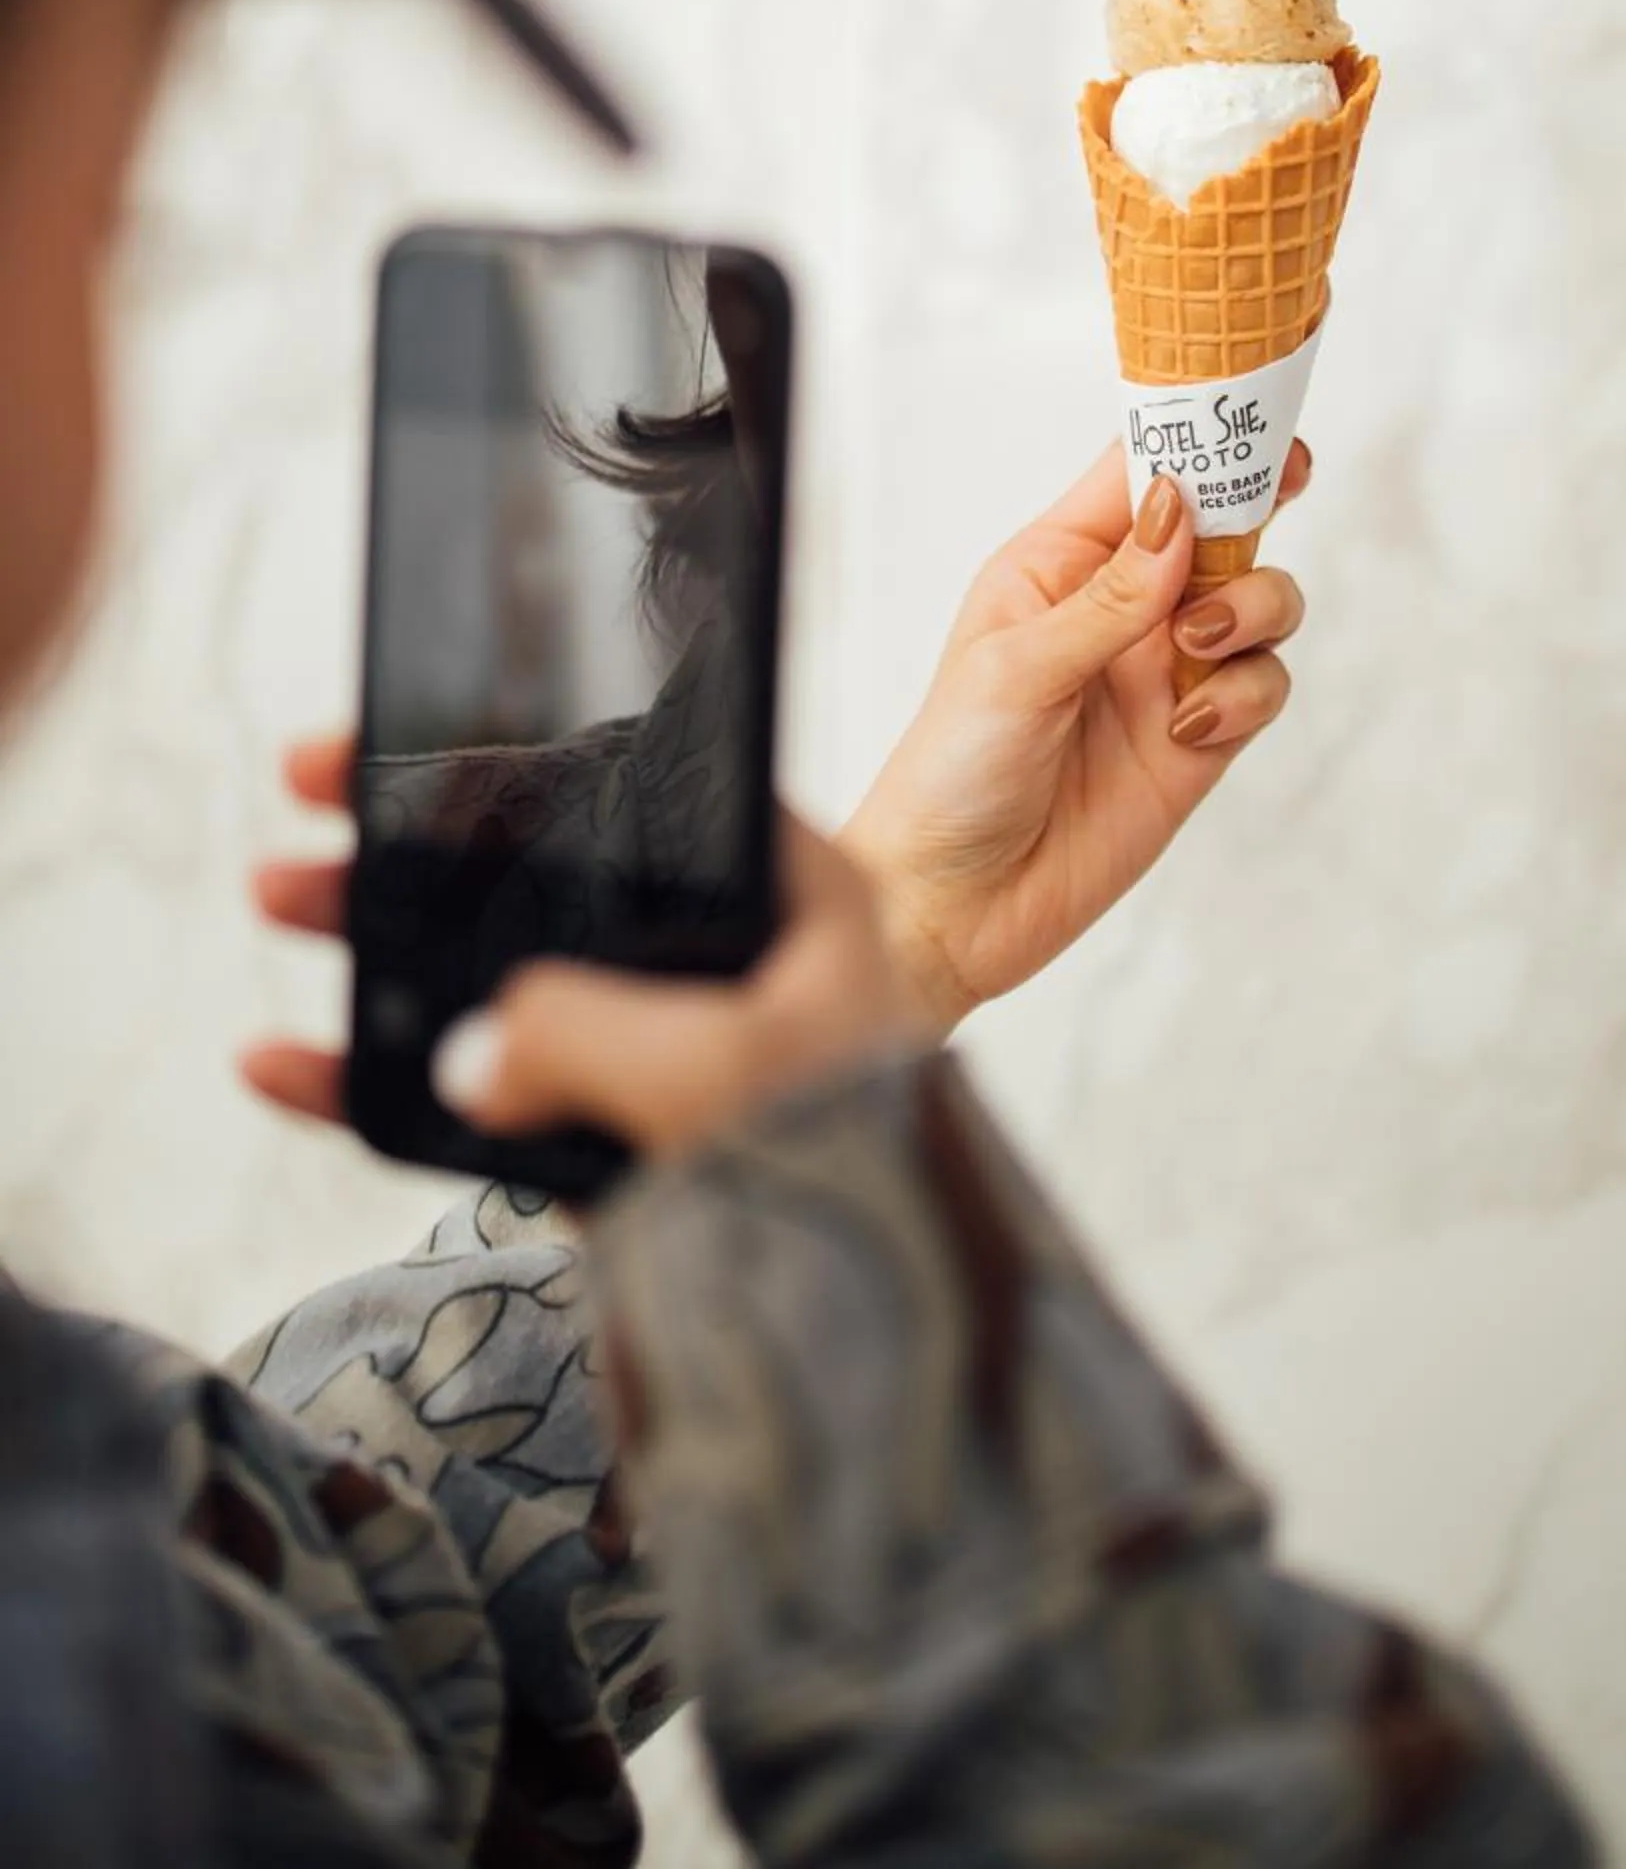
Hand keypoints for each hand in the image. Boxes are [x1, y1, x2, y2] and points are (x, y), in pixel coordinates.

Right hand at [242, 744, 916, 1159]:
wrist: (883, 1337)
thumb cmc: (852, 1172)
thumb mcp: (724, 1068)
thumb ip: (581, 1031)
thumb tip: (471, 1050)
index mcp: (781, 892)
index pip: (629, 788)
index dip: (505, 762)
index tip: (396, 752)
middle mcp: (719, 952)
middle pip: (542, 870)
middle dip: (415, 845)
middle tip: (307, 815)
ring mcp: (659, 1043)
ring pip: (497, 972)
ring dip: (384, 942)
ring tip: (278, 903)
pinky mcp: (613, 1135)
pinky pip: (481, 1091)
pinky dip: (384, 1079)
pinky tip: (293, 1066)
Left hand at [843, 440, 1308, 1031]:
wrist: (955, 906)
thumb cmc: (952, 772)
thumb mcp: (1017, 668)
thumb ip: (1110, 595)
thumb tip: (1177, 508)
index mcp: (1058, 563)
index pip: (1137, 472)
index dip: (1196, 433)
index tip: (1251, 409)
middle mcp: (1121, 606)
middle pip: (1220, 523)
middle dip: (1258, 501)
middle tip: (1285, 483)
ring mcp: (1166, 670)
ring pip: (1259, 599)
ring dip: (1254, 606)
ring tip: (1198, 647)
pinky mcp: (1200, 738)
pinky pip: (1262, 685)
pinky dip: (1247, 693)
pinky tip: (1189, 729)